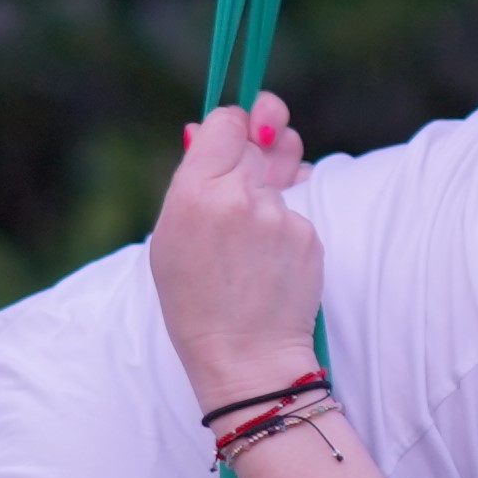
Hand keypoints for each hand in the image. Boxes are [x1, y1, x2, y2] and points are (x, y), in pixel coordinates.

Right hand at [151, 93, 322, 406]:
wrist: (244, 358)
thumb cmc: (195, 302)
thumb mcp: (168, 239)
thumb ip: (192, 179)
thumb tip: (204, 128)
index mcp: (195, 193)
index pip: (227, 119)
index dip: (232, 127)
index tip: (234, 139)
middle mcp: (239, 195)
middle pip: (258, 139)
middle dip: (257, 151)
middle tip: (249, 178)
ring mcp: (279, 215)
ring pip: (283, 176)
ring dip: (272, 190)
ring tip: (252, 237)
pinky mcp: (309, 234)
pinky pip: (299, 211)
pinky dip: (287, 226)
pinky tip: (270, 260)